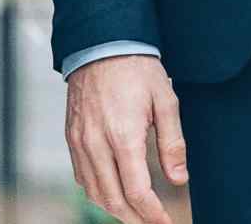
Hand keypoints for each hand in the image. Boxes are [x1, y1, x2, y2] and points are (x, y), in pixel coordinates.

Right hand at [66, 53, 185, 223]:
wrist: (101, 45)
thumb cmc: (137, 69)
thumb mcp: (166, 101)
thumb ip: (172, 143)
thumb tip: (178, 178)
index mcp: (124, 136)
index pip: (137, 191)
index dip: (153, 214)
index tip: (165, 223)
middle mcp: (97, 144)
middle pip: (114, 199)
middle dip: (135, 218)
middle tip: (153, 223)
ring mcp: (80, 142)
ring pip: (94, 192)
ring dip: (115, 209)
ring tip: (136, 214)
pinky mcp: (72, 138)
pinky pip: (82, 177)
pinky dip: (98, 192)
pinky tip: (112, 193)